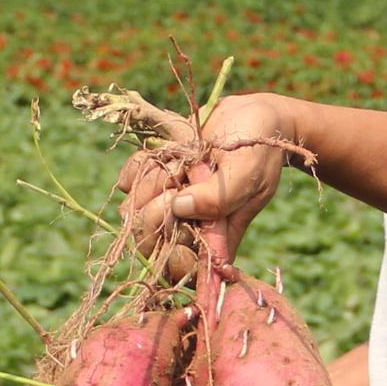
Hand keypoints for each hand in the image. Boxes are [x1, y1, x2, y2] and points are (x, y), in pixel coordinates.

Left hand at [123, 94, 299, 269]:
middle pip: (149, 243)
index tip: (178, 228)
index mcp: (215, 237)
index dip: (172, 259)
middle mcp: (188, 225)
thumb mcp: (248, 172)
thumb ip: (219, 196)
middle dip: (153, 214)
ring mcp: (168, 203)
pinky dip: (138, 166)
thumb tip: (179, 208)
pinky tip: (163, 153)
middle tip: (175, 186)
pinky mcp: (154, 178)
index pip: (183, 270)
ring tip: (180, 161)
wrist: (251, 115)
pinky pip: (128, 182)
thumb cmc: (258, 148)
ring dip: (150, 182)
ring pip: (133, 210)